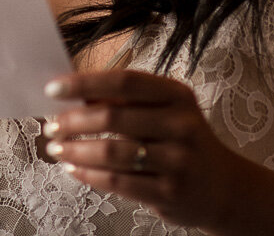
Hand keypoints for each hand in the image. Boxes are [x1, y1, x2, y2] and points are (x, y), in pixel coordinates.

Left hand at [42, 70, 248, 230]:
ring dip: (76, 150)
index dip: (85, 83)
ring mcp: (177, 160)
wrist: (222, 187)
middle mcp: (181, 124)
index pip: (125, 81)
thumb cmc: (182, 142)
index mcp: (177, 95)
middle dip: (73, 121)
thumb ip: (128, 101)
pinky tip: (73, 169)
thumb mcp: (166, 111)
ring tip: (57, 149)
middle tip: (51, 125)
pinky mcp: (170, 192)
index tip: (54, 88)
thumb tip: (77, 96)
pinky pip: (118, 182)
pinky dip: (88, 175)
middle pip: (114, 116)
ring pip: (112, 152)